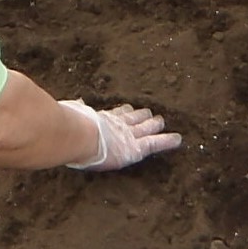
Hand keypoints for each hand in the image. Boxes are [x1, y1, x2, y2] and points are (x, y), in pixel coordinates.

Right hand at [60, 100, 182, 170]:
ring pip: (145, 128)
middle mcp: (116, 125)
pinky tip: (178, 140)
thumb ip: (76, 108)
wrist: (77, 135)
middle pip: (131, 118)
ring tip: (161, 121)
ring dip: (153, 124)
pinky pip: (154, 144)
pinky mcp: (135, 148)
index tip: (127, 108)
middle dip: (141, 116)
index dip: (121, 112)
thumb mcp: (71, 114)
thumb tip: (77, 101)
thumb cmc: (69, 126)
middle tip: (149, 113)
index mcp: (99, 120)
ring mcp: (127, 135)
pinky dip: (166, 141)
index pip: (113, 115)